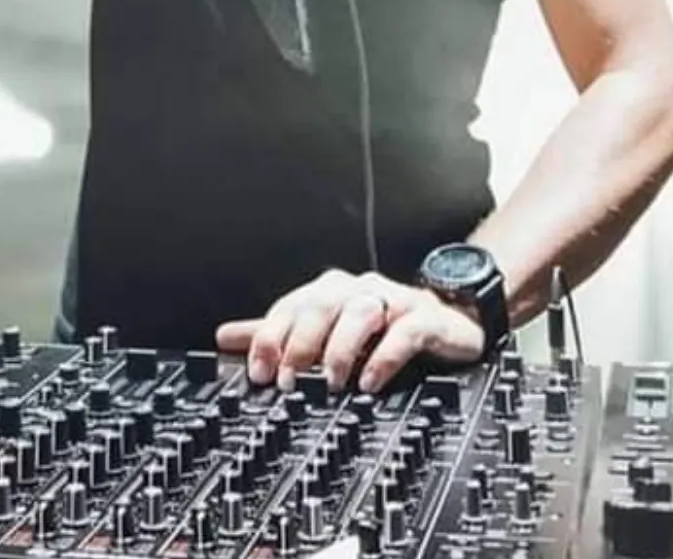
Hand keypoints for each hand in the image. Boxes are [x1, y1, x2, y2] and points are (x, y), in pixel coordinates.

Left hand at [215, 268, 482, 394]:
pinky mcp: (426, 318)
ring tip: (329, 382)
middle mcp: (359, 290)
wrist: (448, 321)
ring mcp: (394, 300)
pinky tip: (370, 381)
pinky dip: (385, 355)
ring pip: (360, 311)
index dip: (271, 337)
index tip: (258, 372)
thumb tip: (224, 336)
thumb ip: (278, 335)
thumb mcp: (325, 333)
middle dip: (300, 342)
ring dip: (340, 348)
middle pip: (322, 304)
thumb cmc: (381, 329)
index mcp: (331, 292)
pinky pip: (405, 330)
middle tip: (288, 380)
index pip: (292, 305)